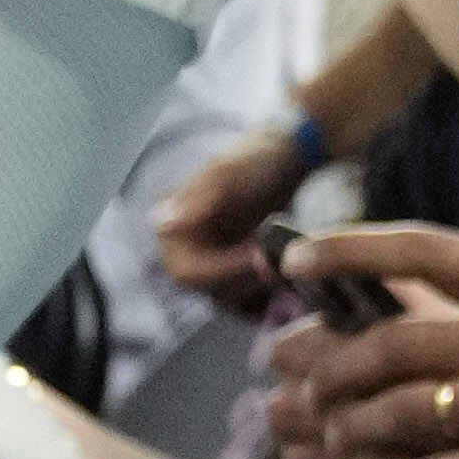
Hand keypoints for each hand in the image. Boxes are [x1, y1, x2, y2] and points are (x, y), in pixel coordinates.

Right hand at [151, 123, 316, 312]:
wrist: (287, 158)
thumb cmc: (258, 159)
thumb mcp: (232, 171)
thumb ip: (202, 195)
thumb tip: (164, 223)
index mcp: (172, 229)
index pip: (187, 272)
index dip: (224, 271)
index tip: (262, 254)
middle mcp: (184, 252)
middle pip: (209, 291)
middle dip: (248, 280)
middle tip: (285, 262)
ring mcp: (210, 264)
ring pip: (230, 299)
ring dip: (261, 289)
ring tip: (291, 264)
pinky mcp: (234, 274)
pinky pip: (247, 300)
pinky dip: (269, 296)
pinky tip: (293, 280)